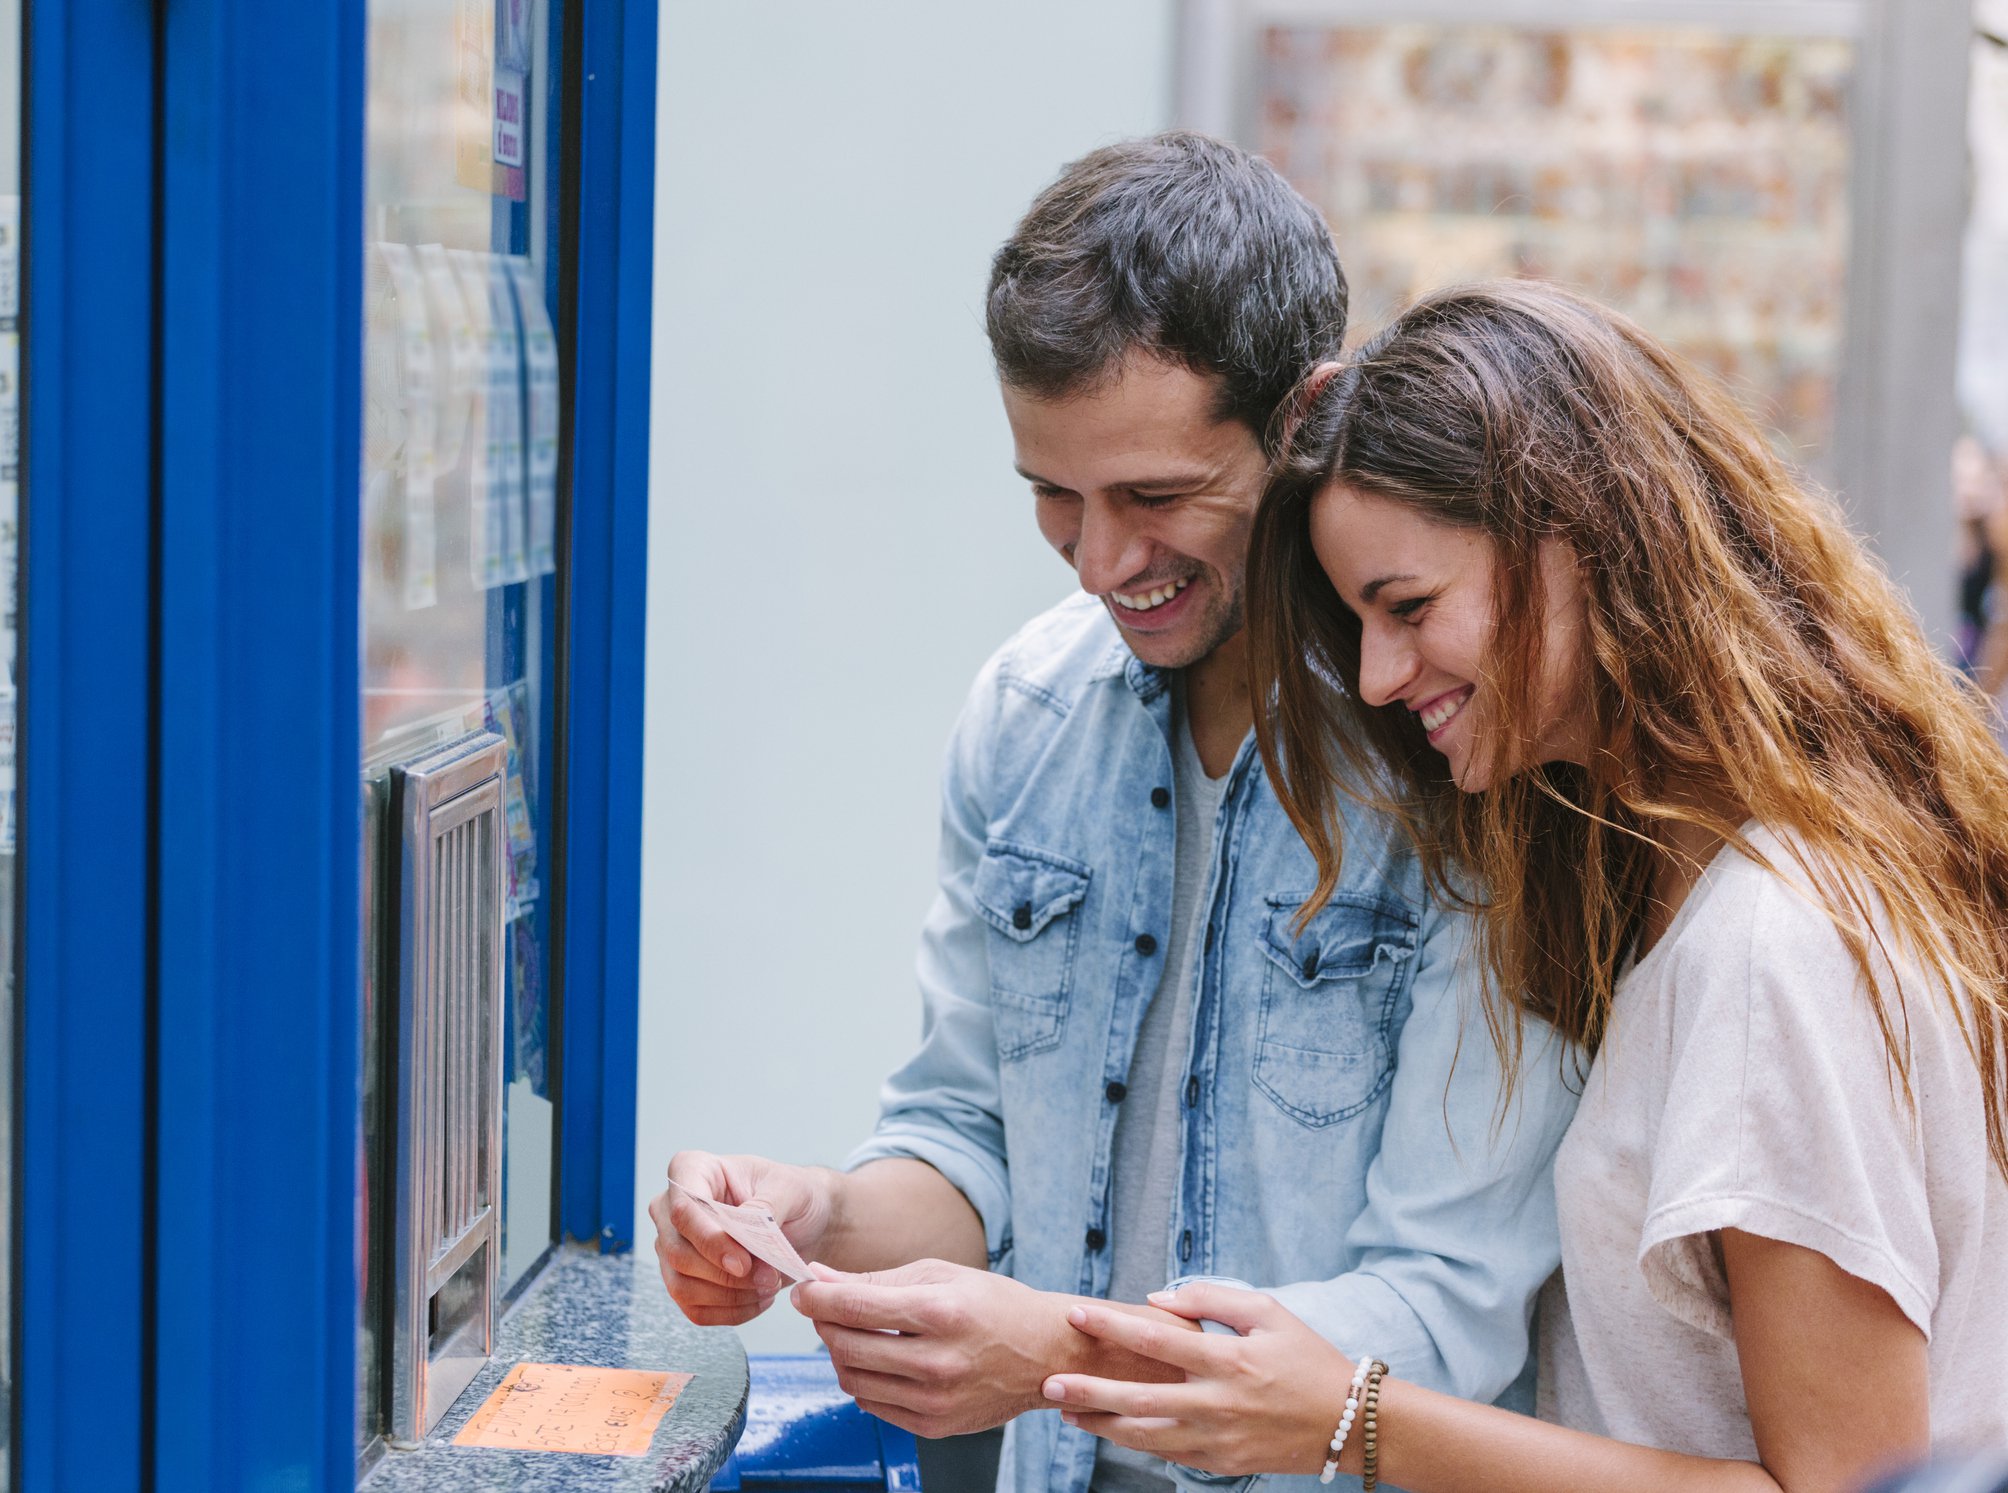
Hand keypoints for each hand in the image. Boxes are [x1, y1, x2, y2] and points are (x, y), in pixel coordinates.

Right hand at [648, 1150, 836, 1325]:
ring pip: (682, 1286)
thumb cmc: (793, 1194)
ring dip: (730, 1296)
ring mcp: (673, 1246)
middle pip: (678, 1252)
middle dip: (726, 1275)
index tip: (744, 1263)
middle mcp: (671, 1208)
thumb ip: (764, 1207)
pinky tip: (759, 1299)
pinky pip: (695, 1309)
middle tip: (769, 1277)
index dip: (710, 1240)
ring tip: (769, 1285)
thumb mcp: (790, 1188)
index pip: (683, 1209)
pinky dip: (731, 1312)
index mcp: (692, 1170)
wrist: (805, 1220)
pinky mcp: (684, 1280)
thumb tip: (739, 1236)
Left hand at [790, 1259, 1074, 1437]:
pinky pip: (873, 1405)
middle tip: (827, 1309)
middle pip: (846, 1346)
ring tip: (855, 1335)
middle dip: (824, 1323)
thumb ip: (875, 1280)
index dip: (816, 1298)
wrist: (1044, 1353)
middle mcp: (937, 1361)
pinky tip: (878, 1362)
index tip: (802, 1290)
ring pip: (852, 1380)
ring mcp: (935, 1400)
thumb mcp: (940, 1274)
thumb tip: (821, 1279)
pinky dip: (864, 1381)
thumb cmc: (995, 1305)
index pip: (854, 1307)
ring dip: (840, 1354)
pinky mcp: (934, 1426)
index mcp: (939, 1312)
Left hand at [1040, 1281, 1355, 1479]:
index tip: (1075, 1314)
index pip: (1155, 1339)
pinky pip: (1168, 1453)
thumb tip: (1156, 1300)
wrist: (1349, 1422)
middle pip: (1138, 1397)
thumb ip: (1211, 1299)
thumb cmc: (1307, 1357)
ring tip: (1067, 1412)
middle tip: (1049, 1381)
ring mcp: (1219, 1438)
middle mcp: (1219, 1402)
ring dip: (1102, 1424)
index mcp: (1229, 1358)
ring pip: (1146, 1436)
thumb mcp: (1268, 1312)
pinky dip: (1135, 1443)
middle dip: (1089, 1390)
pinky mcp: (1221, 1463)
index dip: (1111, 1326)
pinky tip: (1110, 1431)